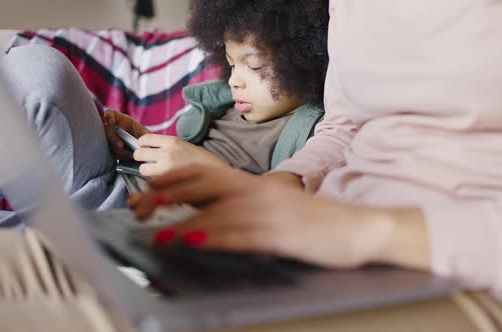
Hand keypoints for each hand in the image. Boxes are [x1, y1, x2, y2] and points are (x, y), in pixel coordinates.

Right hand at [103, 109, 149, 159]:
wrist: (143, 149)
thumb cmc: (144, 138)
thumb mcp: (146, 134)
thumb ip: (144, 135)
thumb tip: (143, 142)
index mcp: (120, 120)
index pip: (110, 113)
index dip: (108, 116)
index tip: (111, 121)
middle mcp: (112, 129)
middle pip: (106, 130)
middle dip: (113, 138)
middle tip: (121, 145)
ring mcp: (110, 139)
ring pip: (107, 143)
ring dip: (118, 150)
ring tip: (130, 155)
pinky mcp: (111, 150)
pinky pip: (111, 153)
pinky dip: (119, 156)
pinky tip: (127, 158)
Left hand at [128, 165, 430, 269]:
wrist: (358, 229)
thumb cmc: (316, 222)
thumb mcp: (278, 207)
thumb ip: (247, 207)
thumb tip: (212, 217)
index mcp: (257, 185)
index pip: (209, 172)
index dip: (178, 177)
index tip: (151, 186)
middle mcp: (260, 193)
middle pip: (207, 186)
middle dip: (171, 195)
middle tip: (142, 207)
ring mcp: (272, 213)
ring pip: (220, 213)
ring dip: (186, 225)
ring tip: (159, 235)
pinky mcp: (284, 235)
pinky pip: (243, 236)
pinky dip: (216, 239)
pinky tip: (196, 243)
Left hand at [133, 134, 228, 176]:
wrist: (218, 175)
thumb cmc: (203, 163)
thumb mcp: (185, 147)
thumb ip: (168, 147)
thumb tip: (149, 150)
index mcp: (172, 141)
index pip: (144, 139)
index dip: (142, 145)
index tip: (146, 150)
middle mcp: (167, 152)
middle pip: (138, 153)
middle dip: (141, 159)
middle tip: (149, 163)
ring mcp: (167, 168)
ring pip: (142, 170)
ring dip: (146, 173)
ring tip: (157, 175)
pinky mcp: (168, 183)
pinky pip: (151, 182)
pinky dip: (154, 184)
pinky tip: (164, 184)